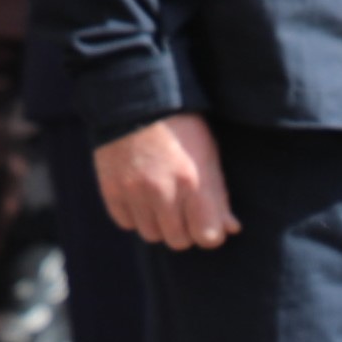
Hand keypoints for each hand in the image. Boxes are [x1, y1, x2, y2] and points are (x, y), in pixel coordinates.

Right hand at [95, 113, 237, 250]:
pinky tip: (140, 196)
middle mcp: (162, 191)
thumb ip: (219, 196)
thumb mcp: (208, 155)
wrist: (137, 100)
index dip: (210, 233)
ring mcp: (133, 192)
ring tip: (161, 200)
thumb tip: (230, 229)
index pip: (207, 237)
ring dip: (158, 224)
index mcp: (193, 182)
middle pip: (178, 241)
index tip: (207, 223)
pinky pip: (126, 222)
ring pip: (151, 234)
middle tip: (183, 209)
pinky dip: (134, 215)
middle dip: (184, 229)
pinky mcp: (111, 189)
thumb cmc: (182, 128)